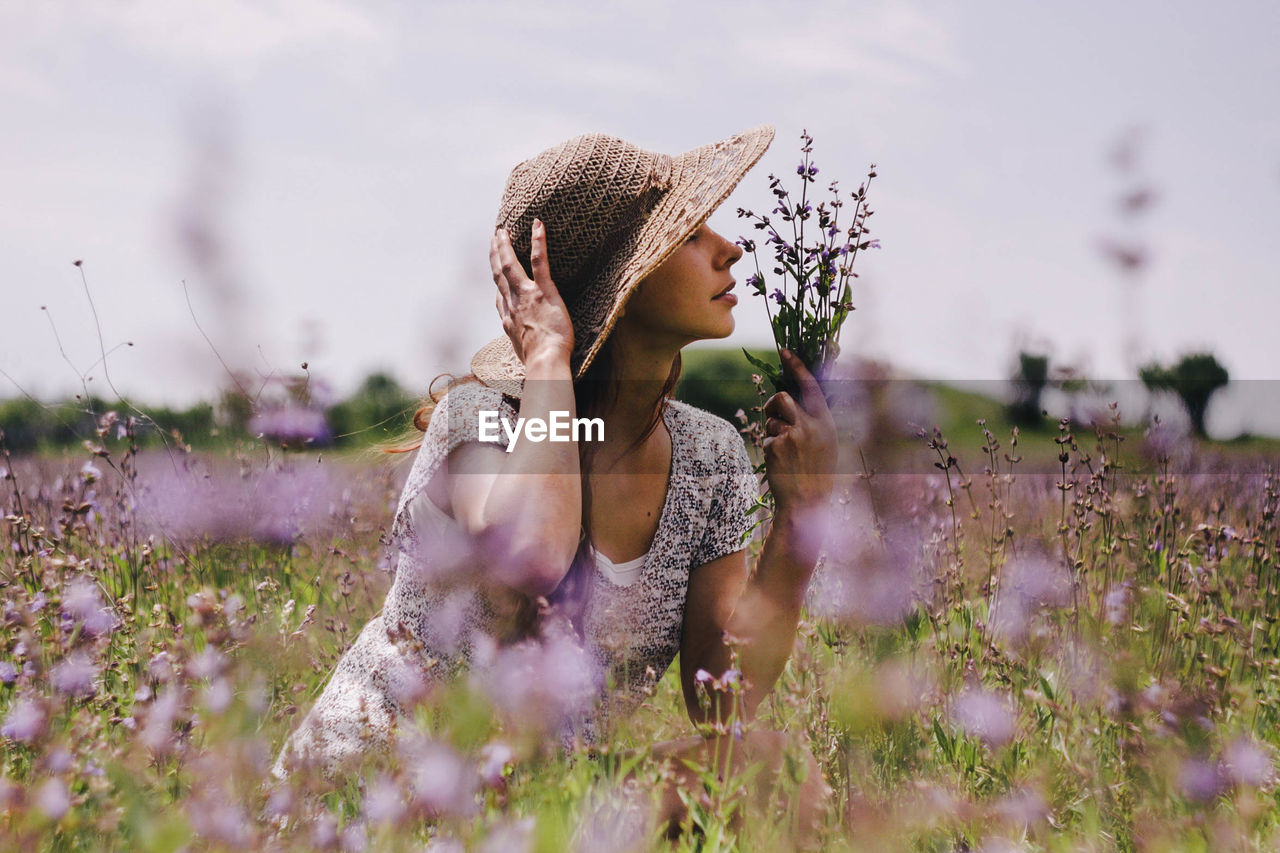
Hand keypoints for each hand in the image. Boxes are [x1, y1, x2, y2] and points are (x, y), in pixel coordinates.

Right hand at [490, 219, 574, 364]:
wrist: (545, 360)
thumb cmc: (539, 361)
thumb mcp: (524, 352)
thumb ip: (522, 341)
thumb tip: (524, 343)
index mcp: (508, 320)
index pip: (499, 295)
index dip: (496, 280)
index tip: (494, 269)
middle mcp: (512, 304)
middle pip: (499, 275)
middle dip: (495, 255)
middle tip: (494, 239)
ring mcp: (526, 295)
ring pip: (510, 265)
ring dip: (505, 246)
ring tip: (503, 231)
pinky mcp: (543, 291)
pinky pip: (539, 262)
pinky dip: (538, 242)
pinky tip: (538, 226)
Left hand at [762, 349, 837, 511]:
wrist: (807, 501)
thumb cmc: (816, 471)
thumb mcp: (825, 442)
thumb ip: (814, 420)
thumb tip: (792, 399)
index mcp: (826, 422)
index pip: (811, 385)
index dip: (797, 366)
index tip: (784, 351)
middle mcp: (811, 425)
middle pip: (783, 397)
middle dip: (774, 404)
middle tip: (773, 416)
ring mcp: (792, 435)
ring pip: (772, 416)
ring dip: (772, 426)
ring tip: (784, 448)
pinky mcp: (776, 446)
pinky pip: (767, 435)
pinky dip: (770, 446)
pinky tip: (780, 462)